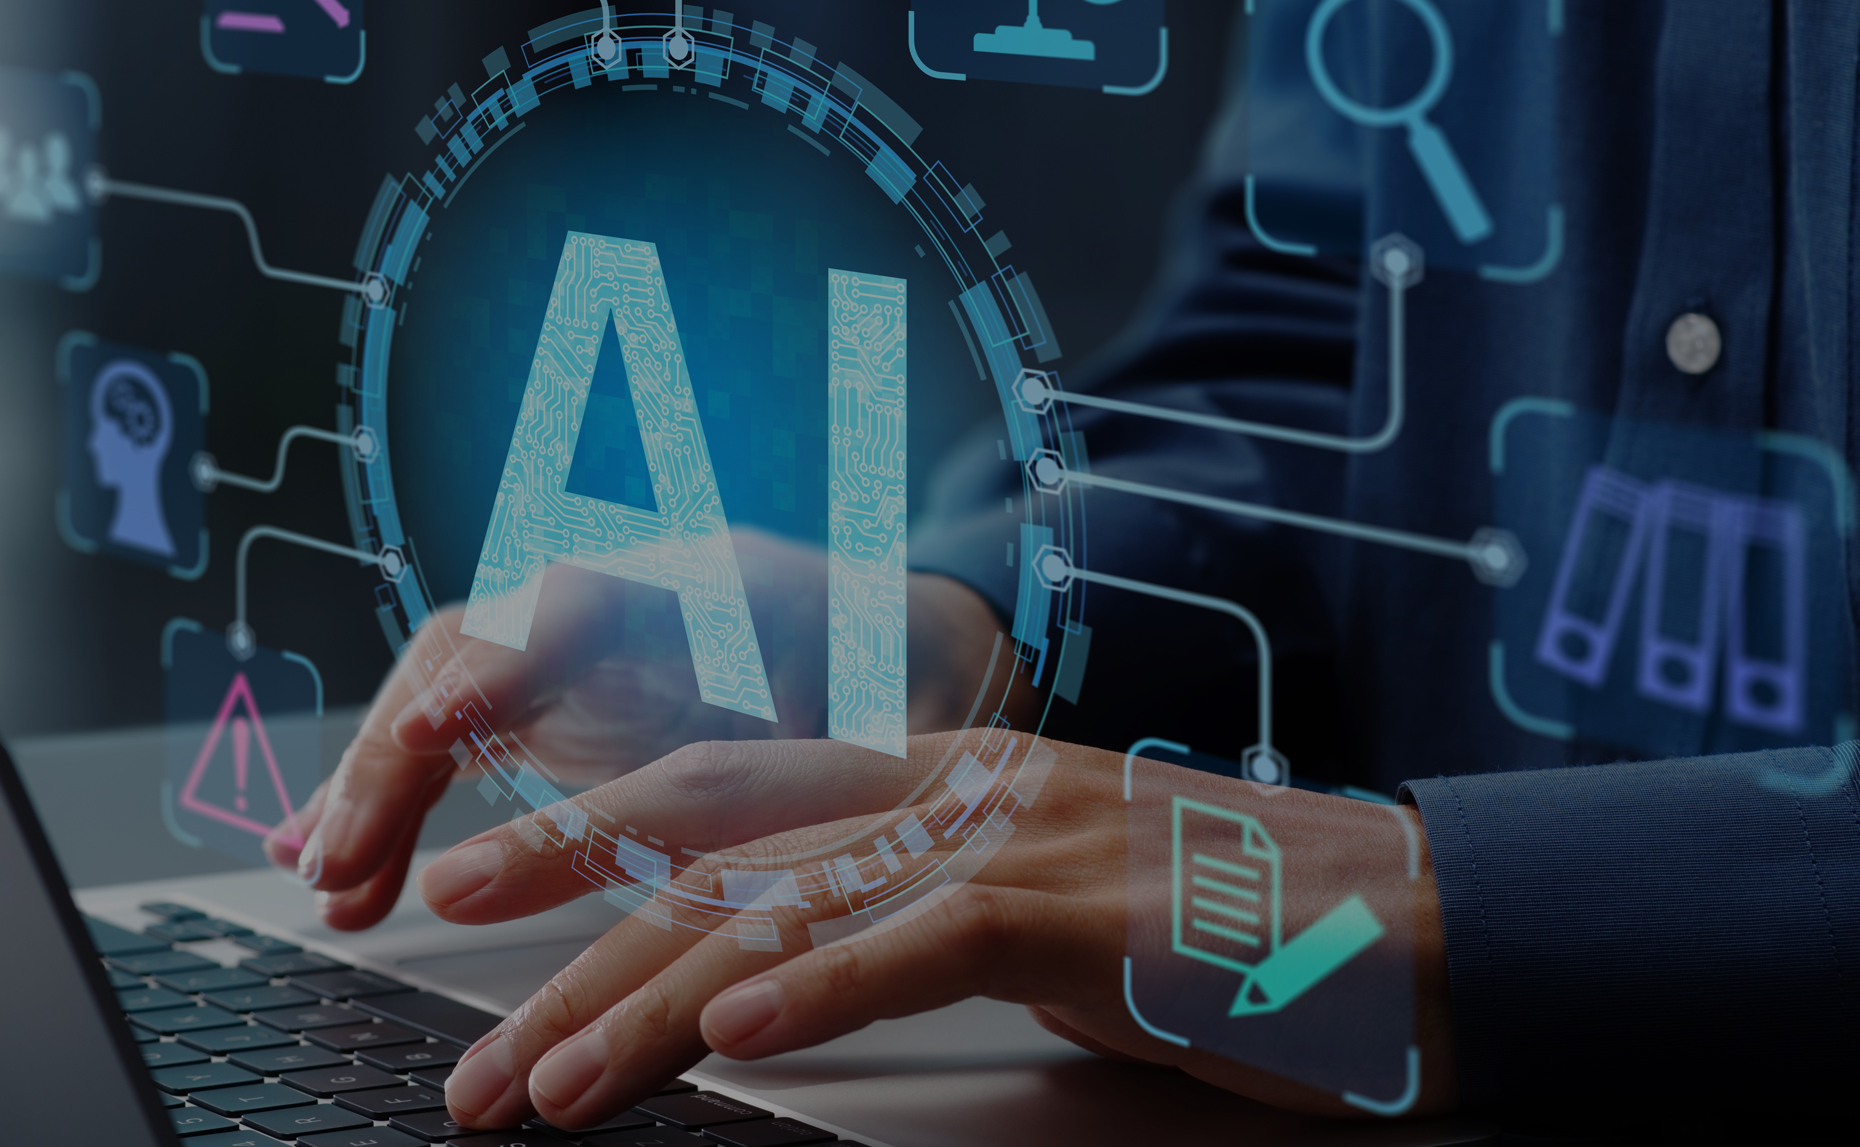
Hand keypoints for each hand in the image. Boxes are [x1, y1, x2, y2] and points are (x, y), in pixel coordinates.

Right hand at [263, 529, 1023, 930]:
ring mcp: (571, 651)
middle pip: (472, 648)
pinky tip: (339, 868)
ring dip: (376, 793)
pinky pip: (448, 748)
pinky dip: (394, 808)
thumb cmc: (907, 683)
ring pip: (443, 701)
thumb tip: (817, 773)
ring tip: (328, 885)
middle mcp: (616, 599)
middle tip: (345, 854)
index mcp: (707, 577)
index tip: (441, 727)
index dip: (499, 664)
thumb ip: (840, 733)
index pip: (574, 599)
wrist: (906, 662)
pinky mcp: (548, 710)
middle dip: (398, 751)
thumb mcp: (891, 705)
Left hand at [420, 729, 1455, 1127]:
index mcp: (935, 776)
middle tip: (439, 965)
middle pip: (719, 830)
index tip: (475, 895)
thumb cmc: (1224, 933)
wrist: (1420, 926)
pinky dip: (826, 985)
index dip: (586, 832)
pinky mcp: (1091, 912)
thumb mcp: (1036, 911)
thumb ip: (908, 918)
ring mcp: (1021, 837)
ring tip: (543, 1083)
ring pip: (795, 899)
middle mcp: (958, 785)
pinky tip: (738, 1035)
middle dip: (565, 898)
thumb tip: (775, 978)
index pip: (724, 793)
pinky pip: (930, 941)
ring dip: (651, 998)